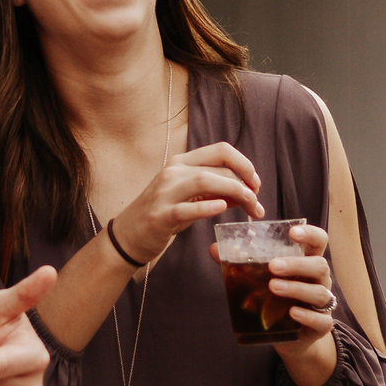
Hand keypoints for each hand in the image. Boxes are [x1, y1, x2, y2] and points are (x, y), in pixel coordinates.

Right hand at [108, 144, 263, 265]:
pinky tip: (222, 208)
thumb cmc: (163, 214)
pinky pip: (185, 208)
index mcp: (181, 163)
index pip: (221, 150)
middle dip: (245, 185)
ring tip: (250, 207)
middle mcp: (172, 172)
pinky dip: (206, 207)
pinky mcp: (159, 216)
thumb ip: (216, 192)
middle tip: (257, 205)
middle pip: (218, 168)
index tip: (255, 184)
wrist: (128, 235)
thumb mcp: (190, 198)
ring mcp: (164, 193)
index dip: (244, 164)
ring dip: (234, 192)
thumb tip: (248, 192)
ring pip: (204, 181)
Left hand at [235, 224, 341, 385]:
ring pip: (320, 293)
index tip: (293, 232)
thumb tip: (214, 249)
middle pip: (320, 265)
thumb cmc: (277, 300)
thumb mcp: (261, 280)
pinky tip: (292, 312)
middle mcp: (319, 280)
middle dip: (296, 264)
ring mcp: (323, 303)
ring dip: (296, 288)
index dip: (309, 234)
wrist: (290, 337)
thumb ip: (242, 264)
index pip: (318, 240)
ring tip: (273, 287)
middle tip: (272, 266)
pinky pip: (321, 320)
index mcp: (307, 262)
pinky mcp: (322, 325)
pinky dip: (307, 315)